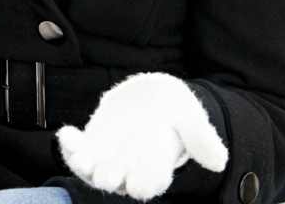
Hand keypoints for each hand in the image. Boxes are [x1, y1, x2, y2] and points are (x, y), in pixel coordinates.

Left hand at [57, 73, 227, 200]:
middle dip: (109, 178)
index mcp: (157, 166)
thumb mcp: (191, 119)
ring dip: (83, 166)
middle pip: (118, 179)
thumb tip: (217, 161)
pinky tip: (66, 134)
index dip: (144, 184)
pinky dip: (70, 144)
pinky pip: (77, 149)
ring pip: (92, 169)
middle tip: (104, 176)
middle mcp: (130, 167)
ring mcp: (108, 157)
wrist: (152, 98)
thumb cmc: (175, 112)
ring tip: (79, 158)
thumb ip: (201, 138)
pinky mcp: (92, 144)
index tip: (138, 186)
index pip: (151, 181)